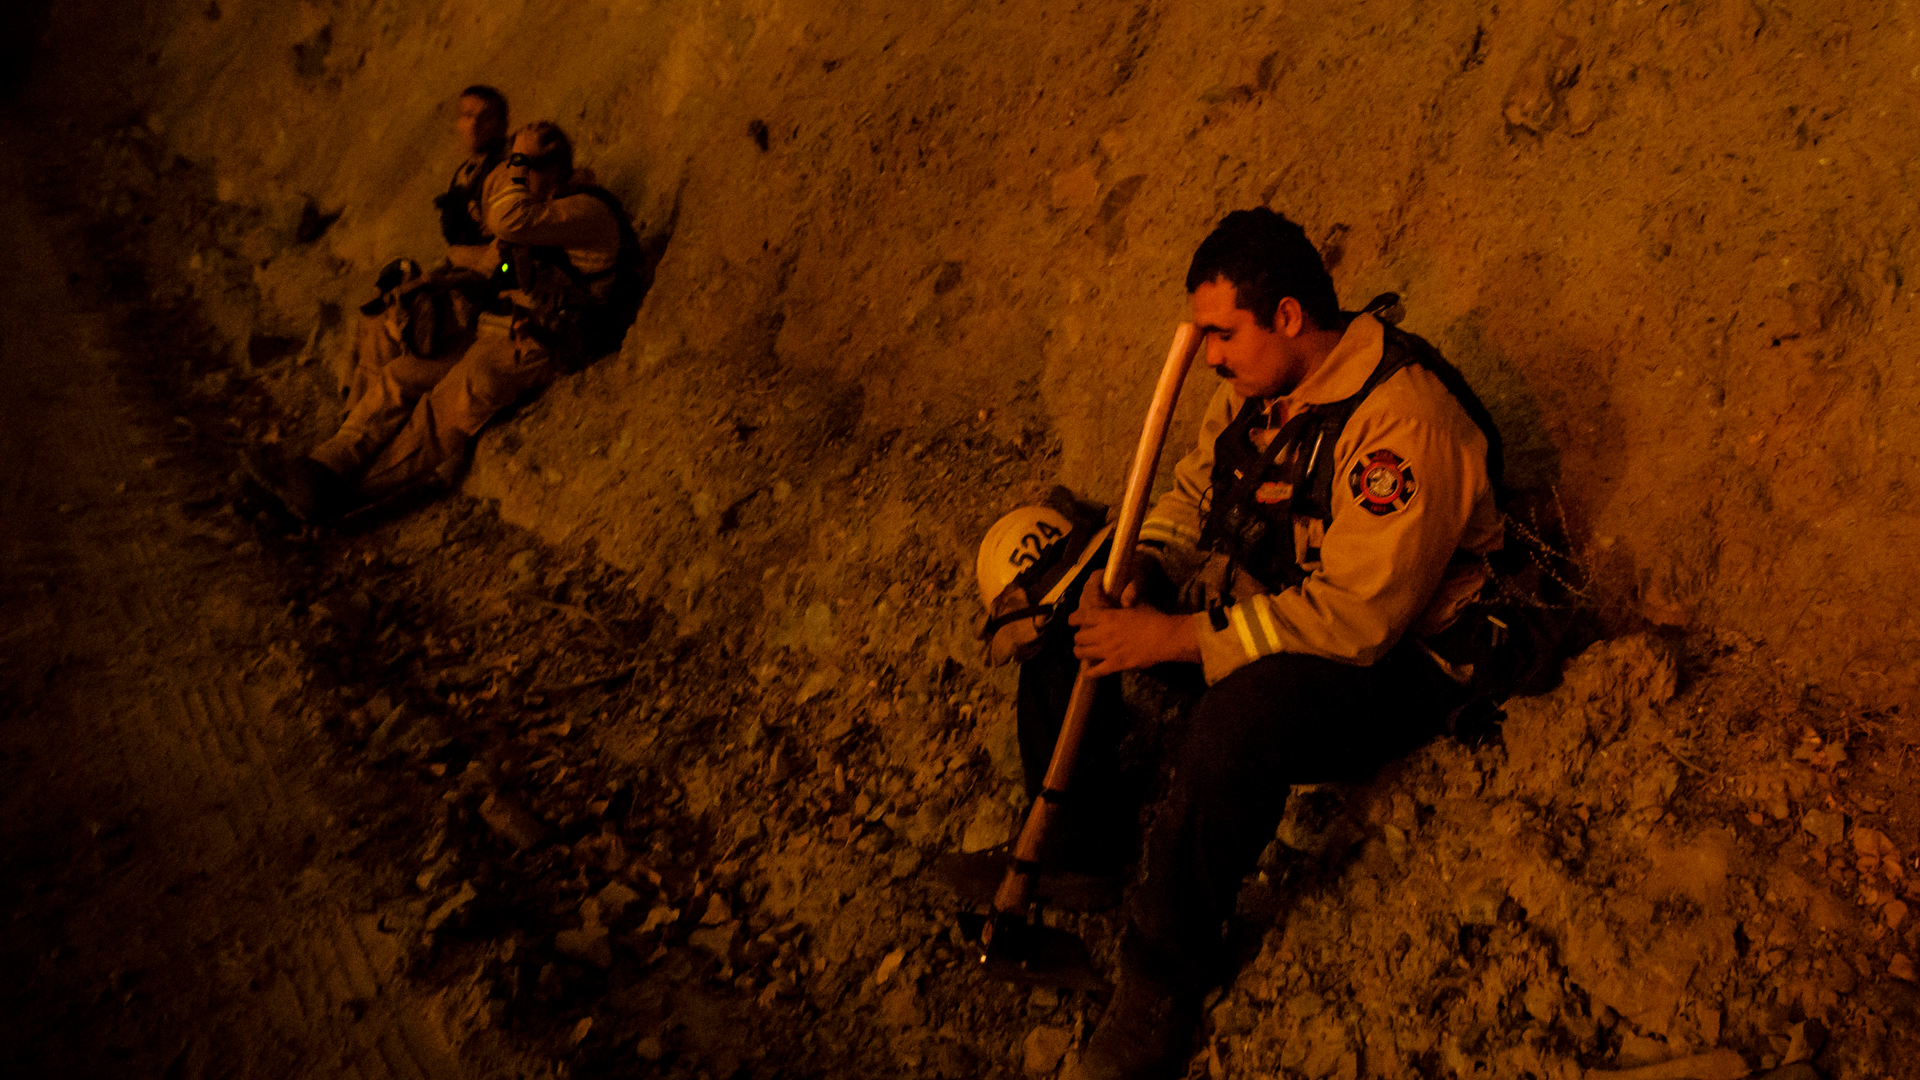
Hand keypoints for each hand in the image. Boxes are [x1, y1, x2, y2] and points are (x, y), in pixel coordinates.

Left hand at [1068, 577, 1199, 675]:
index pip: (1080, 617)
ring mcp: (1107, 650)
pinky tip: (1088, 672)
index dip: (1073, 620)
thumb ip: (1122, 604)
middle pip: (1078, 637)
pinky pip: (1095, 671)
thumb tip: (1120, 601)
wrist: (1165, 637)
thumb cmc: (1152, 618)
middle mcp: (1102, 633)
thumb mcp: (1135, 605)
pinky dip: (1090, 672)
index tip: (1072, 621)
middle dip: (1078, 637)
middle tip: (1083, 638)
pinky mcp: (1114, 665)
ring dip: (1080, 652)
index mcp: (1106, 616)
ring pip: (1081, 653)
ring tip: (1083, 652)